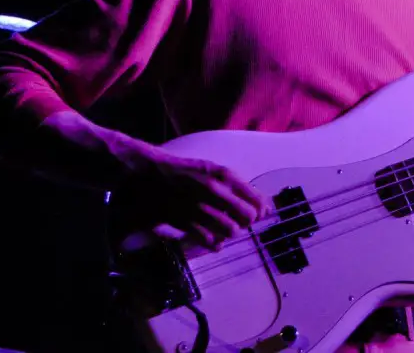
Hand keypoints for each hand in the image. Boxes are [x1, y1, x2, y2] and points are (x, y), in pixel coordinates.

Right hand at [124, 148, 265, 250]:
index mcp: (224, 175)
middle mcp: (215, 190)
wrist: (148, 175)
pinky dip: (214, 243)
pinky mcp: (185, 221)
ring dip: (230, 232)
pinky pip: (209, 240)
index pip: (255, 199)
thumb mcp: (213, 171)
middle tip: (239, 221)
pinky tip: (213, 240)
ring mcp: (199, 206)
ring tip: (224, 229)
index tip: (259, 215)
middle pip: (246, 217)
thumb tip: (265, 207)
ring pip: (230, 230)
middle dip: (246, 222)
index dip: (260, 210)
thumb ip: (238, 186)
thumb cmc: (184, 172)